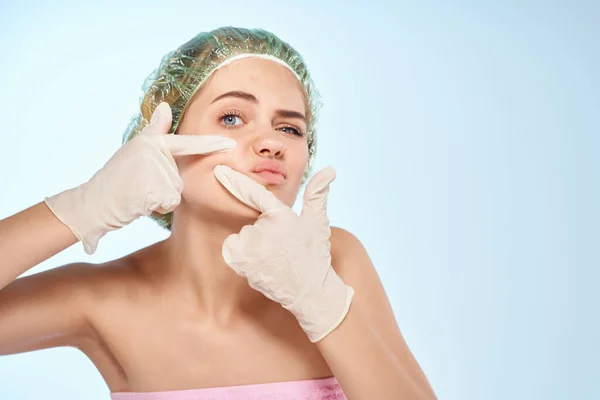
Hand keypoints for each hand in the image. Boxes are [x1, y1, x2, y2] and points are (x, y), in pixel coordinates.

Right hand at [45, 102, 236, 253]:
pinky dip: (156, 207)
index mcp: (153, 142)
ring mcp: (155, 170)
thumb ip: (156, 131)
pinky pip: (169, 202)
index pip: (187, 143)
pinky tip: (139, 202)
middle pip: (179, 177)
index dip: (211, 144)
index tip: (231, 144)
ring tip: (138, 192)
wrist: (94, 201)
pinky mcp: (154, 189)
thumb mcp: (136, 149)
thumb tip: (165, 106)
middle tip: (139, 184)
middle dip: (164, 186)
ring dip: (160, 197)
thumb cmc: (116, 176)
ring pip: (176, 191)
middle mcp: (155, 152)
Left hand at [213, 164, 353, 341]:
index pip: (254, 193)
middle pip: (252, 222)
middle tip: (281, 246)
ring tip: (273, 257)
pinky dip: (241, 255)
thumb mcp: (317, 222)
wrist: (309, 291)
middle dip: (263, 231)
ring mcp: (251, 248)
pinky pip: (233, 249)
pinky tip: (259, 263)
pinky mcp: (242, 263)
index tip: (219, 170)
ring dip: (253, 244)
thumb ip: (317, 194)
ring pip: (243, 236)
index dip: (234, 180)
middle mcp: (263, 230)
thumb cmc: (314, 254)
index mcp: (280, 215)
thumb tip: (330, 169)